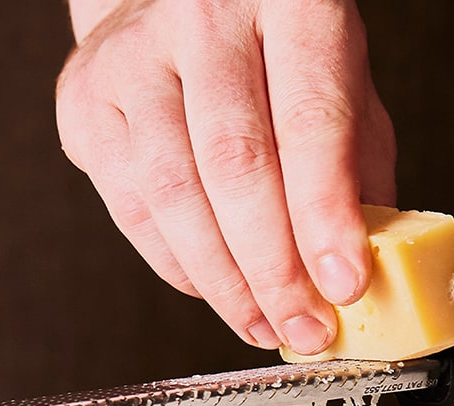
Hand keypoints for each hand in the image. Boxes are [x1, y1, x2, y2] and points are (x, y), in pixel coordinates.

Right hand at [56, 0, 393, 354]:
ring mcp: (131, 57)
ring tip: (261, 323)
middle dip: (273, 268)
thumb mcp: (341, 81)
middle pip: (235, 165)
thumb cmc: (271, 49)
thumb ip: (358, 166)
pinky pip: (131, 208)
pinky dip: (177, 265)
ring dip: (223, 281)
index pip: (310, 120)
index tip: (343, 286)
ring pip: (174, 194)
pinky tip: (214, 288)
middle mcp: (201, 16)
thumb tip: (369, 270)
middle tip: (303, 327)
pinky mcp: (85, 101)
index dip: (325, 216)